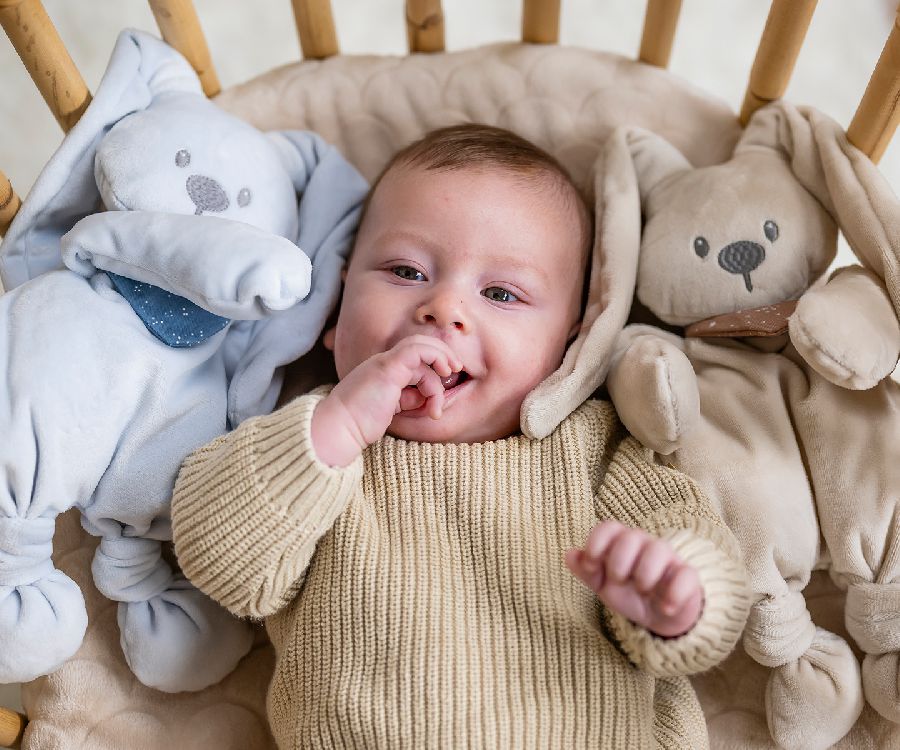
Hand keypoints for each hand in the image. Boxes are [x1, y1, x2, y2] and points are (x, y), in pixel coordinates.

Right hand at [312, 335, 461, 466]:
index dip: (433, 368)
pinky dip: (435, 360)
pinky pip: (418, 351)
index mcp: (383, 370)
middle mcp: (384, 362)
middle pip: (420, 343)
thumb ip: (409, 399)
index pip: (414, 358)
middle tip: (455, 369)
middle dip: (442, 354)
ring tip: (447, 383)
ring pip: (423, 347)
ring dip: (441, 361)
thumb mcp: (392, 410)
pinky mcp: (389, 367)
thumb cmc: (360, 424)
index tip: (444, 386)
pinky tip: (442, 379)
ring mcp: (385, 362)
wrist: (339, 428)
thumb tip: (428, 398)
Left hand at [565, 520, 702, 637]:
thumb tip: (569, 554)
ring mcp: (669, 559)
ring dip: (645, 574)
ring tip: (643, 591)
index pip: (609, 527)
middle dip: (619, 562)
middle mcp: (645, 545)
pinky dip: (673, 594)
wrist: (660, 617)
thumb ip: (586, 570)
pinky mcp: (688, 577)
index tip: (591, 566)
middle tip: (618, 581)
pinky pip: (685, 576)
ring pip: (659, 549)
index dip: (596, 543)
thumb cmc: (629, 593)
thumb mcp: (603, 585)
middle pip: (631, 536)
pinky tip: (664, 607)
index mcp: (622, 543)